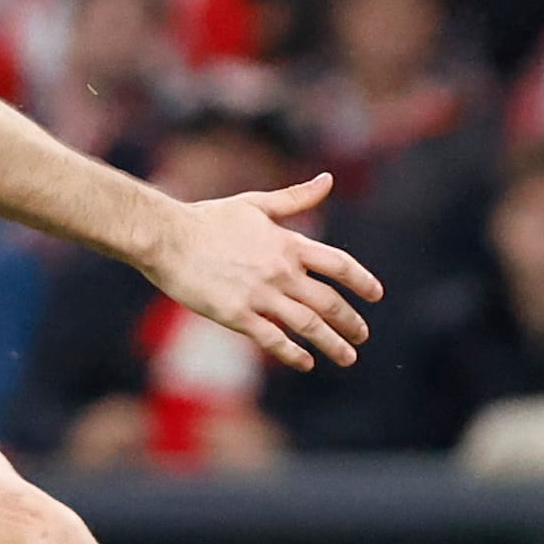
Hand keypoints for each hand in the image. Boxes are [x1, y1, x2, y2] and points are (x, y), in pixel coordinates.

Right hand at [145, 173, 381, 367]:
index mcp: (288, 243)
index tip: (376, 295)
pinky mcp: (237, 315)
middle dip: (351, 322)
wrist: (167, 237)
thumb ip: (295, 198)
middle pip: (329, 302)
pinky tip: (306, 363)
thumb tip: (328, 179)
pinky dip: (294, 354)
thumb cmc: (208, 219)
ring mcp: (260, 295)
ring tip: (347, 358)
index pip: (339, 264)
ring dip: (333, 344)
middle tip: (362, 337)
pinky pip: (274, 340)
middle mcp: (281, 271)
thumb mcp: (256, 204)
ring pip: (309, 326)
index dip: (362, 281)